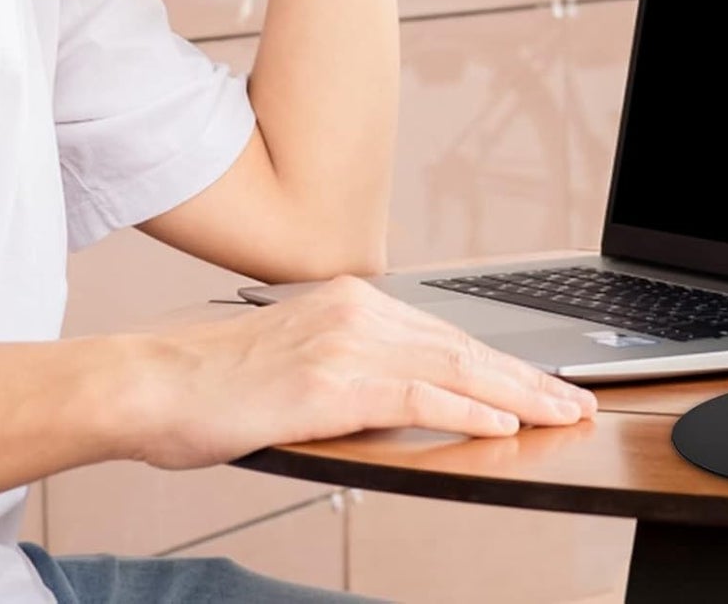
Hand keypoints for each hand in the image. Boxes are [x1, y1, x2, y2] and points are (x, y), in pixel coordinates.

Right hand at [127, 276, 597, 469]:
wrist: (150, 383)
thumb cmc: (214, 384)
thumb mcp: (301, 365)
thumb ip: (358, 372)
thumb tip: (412, 400)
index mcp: (357, 302)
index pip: (450, 335)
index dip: (504, 361)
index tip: (545, 382)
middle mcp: (362, 310)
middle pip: (465, 348)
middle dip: (529, 378)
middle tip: (577, 401)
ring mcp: (350, 342)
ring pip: (456, 369)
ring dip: (519, 396)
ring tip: (562, 415)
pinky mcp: (334, 380)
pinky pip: (419, 395)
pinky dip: (468, 411)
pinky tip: (503, 426)